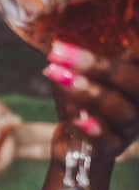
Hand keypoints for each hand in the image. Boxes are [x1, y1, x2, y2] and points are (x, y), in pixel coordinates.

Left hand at [43, 40, 138, 161]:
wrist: (76, 147)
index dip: (112, 51)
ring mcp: (129, 128)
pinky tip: (75, 118)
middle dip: (96, 65)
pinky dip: (92, 128)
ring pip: (120, 109)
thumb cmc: (81, 104)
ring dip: (89, 92)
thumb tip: (59, 40)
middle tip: (58, 54)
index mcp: (134, 82)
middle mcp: (138, 103)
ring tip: (61, 78)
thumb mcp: (82, 77)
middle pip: (131, 81)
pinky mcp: (113, 149)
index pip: (134, 60)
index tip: (76, 40)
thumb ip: (80, 59)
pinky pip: (107, 140)